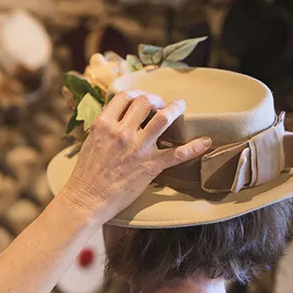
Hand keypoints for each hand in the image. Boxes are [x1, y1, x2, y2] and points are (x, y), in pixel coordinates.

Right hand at [58, 90, 211, 223]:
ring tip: (180, 106)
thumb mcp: (89, 143)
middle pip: (145, 102)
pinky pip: (176, 154)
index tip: (142, 99)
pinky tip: (206, 141)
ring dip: (175, 108)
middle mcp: (121, 132)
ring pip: (163, 118)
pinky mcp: (149, 166)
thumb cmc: (86, 174)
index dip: (136, 94)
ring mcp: (137, 148)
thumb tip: (115, 120)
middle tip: (160, 104)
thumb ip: (104, 128)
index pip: (124, 97)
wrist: (87, 199)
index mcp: (104, 124)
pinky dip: (194, 147)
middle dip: (156, 99)